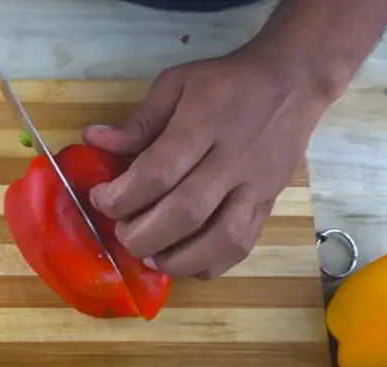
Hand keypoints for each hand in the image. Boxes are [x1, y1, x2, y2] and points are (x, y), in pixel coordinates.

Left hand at [83, 49, 342, 279]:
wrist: (293, 82)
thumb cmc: (227, 83)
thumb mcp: (177, 84)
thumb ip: (139, 120)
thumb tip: (93, 140)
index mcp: (204, 123)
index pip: (160, 171)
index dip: (123, 195)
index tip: (100, 199)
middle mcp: (232, 159)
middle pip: (187, 212)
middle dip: (144, 233)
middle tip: (122, 232)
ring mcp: (255, 187)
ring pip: (220, 239)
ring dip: (177, 258)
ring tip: (150, 256)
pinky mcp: (268, 205)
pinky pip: (242, 247)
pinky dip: (209, 264)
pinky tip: (185, 261)